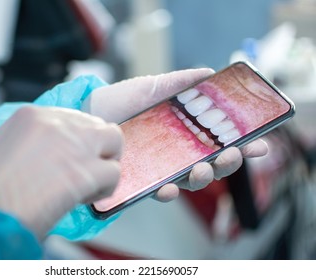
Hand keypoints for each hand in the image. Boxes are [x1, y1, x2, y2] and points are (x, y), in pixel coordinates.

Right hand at [0, 106, 122, 238]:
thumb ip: (22, 138)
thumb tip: (39, 146)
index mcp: (33, 115)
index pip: (74, 117)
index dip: (78, 139)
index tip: (73, 156)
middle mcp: (57, 123)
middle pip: (98, 124)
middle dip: (98, 147)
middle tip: (88, 167)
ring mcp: (74, 145)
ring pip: (114, 140)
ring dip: (107, 162)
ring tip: (91, 182)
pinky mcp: (85, 172)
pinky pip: (114, 173)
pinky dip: (105, 188)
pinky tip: (87, 198)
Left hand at [83, 69, 267, 201]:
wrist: (89, 114)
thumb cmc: (120, 101)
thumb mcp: (151, 87)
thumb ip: (179, 82)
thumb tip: (209, 73)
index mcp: (185, 132)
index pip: (220, 141)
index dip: (242, 144)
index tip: (259, 144)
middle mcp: (177, 152)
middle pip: (212, 164)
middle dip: (228, 163)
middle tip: (232, 155)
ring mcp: (161, 168)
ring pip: (190, 180)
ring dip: (203, 178)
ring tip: (202, 170)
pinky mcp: (142, 180)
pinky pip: (158, 191)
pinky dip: (167, 192)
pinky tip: (168, 187)